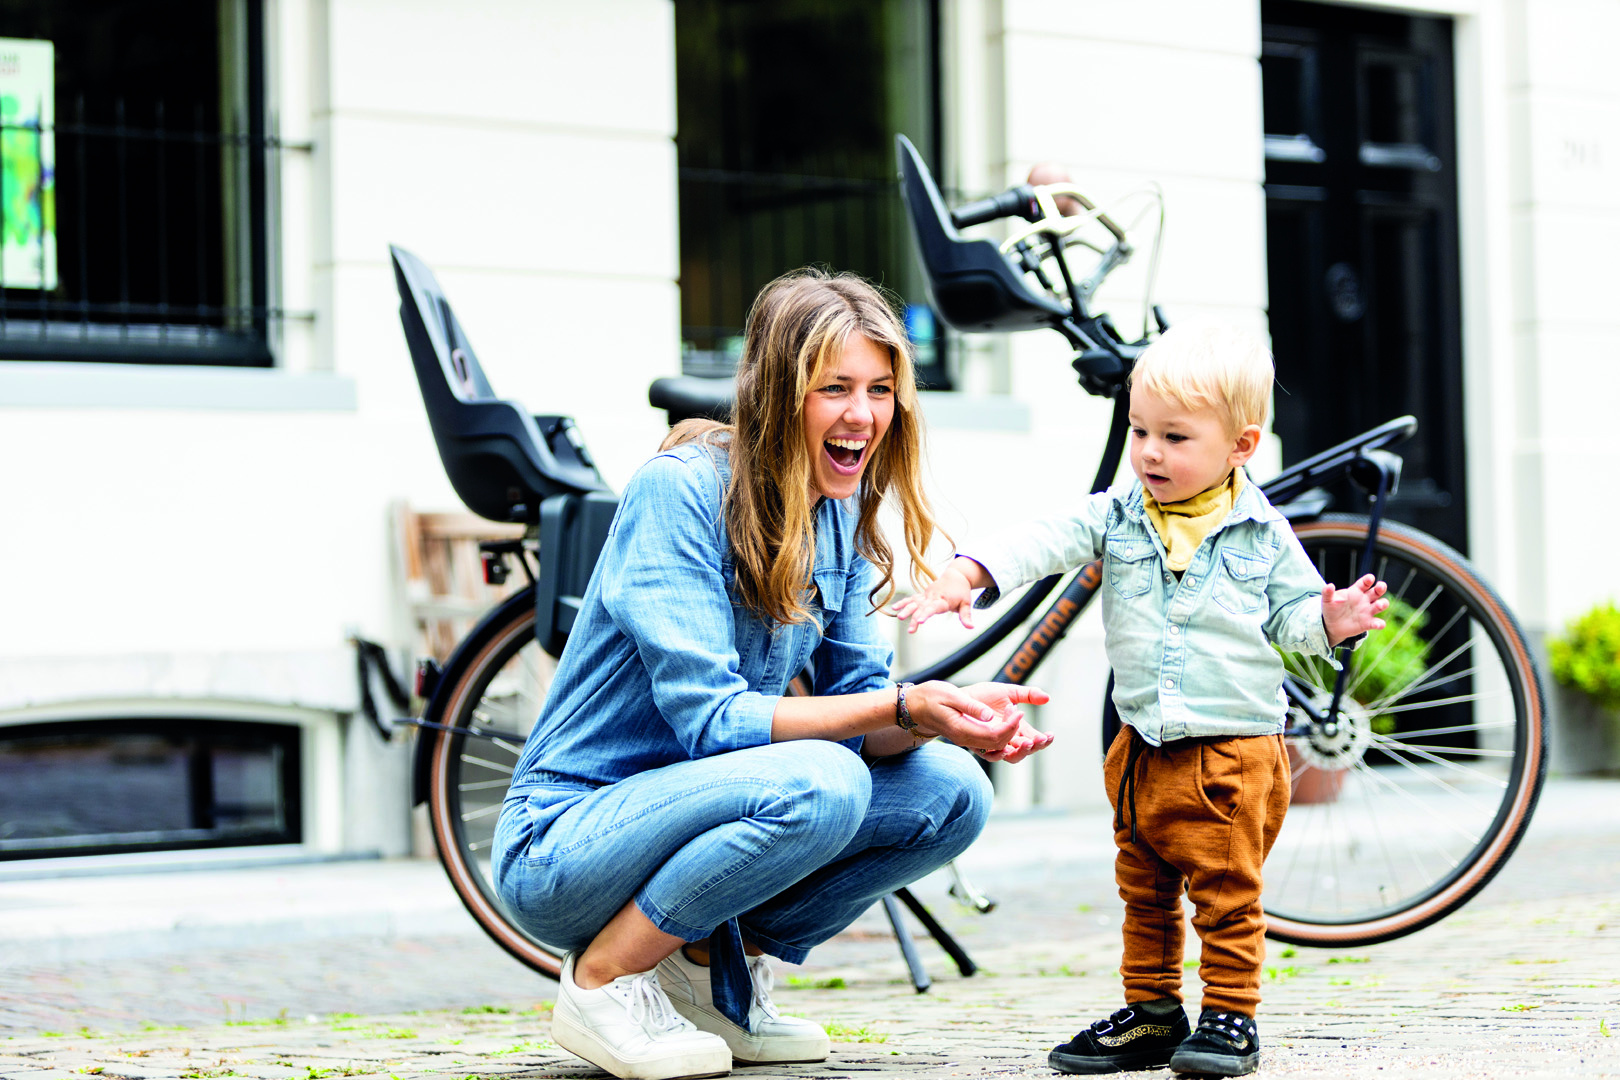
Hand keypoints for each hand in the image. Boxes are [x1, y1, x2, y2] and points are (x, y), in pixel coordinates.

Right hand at [888, 559, 980, 633]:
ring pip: (914, 602)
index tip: (920, 621)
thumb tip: (971, 627)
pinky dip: (903, 602)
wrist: (956, 576)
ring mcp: (926, 595)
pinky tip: (894, 608)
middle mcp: (933, 597)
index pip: (933, 608)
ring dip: (906, 609)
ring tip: (898, 617)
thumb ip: (966, 616)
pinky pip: (912, 598)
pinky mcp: (923, 595)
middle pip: (922, 608)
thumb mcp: (966, 603)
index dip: (926, 614)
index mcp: (943, 600)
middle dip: (915, 618)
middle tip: (910, 630)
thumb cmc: (961, 591)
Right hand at [906, 680, 1026, 751]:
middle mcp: (966, 739)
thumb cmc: (931, 697)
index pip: (994, 736)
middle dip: (1014, 730)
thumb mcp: (951, 695)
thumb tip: (990, 716)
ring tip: (1017, 717)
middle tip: (1018, 709)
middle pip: (999, 744)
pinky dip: (1003, 737)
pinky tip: (1009, 723)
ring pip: (996, 746)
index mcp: (962, 730)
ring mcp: (967, 740)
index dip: (1011, 726)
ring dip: (1011, 736)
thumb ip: (971, 706)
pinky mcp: (969, 736)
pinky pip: (990, 743)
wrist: (915, 706)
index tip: (1018, 710)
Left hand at [959, 683, 1052, 762]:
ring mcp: (994, 743)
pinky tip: (1005, 748)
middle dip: (1035, 747)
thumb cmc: (983, 696)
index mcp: (1016, 727)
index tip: (1050, 735)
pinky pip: (990, 756)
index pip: (1034, 738)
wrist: (961, 697)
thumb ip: (1028, 694)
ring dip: (1021, 751)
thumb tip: (1047, 697)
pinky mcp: (980, 744)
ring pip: (1011, 756)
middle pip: (1025, 750)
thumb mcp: (1008, 691)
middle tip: (1039, 739)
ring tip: (1027, 742)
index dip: (1043, 740)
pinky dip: (999, 754)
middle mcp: (1007, 738)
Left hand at [1322, 573, 1389, 645]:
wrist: (1331, 625)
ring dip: (1383, 604)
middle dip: (1381, 587)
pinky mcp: (1368, 623)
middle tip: (1380, 586)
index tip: (1370, 578)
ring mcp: (1368, 611)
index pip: (1364, 583)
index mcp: (1356, 591)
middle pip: (1377, 591)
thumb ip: (1327, 593)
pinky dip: (1379, 623)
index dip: (1368, 580)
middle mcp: (1365, 600)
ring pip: (1381, 604)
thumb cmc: (1331, 609)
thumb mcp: (1327, 600)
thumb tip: (1329, 585)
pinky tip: (1378, 624)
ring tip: (1378, 605)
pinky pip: (1377, 622)